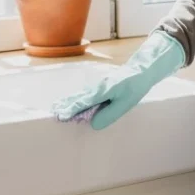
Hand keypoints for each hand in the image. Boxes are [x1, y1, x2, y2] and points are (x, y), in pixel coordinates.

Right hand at [51, 31, 184, 129]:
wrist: (141, 70)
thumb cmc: (135, 87)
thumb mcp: (126, 103)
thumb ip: (110, 114)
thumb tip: (93, 124)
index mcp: (103, 91)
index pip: (84, 103)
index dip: (72, 110)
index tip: (62, 116)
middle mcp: (97, 87)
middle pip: (79, 97)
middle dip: (66, 105)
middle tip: (53, 112)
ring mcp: (98, 85)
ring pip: (80, 95)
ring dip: (68, 101)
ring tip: (56, 107)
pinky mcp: (100, 86)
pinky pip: (85, 93)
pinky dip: (76, 98)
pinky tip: (70, 101)